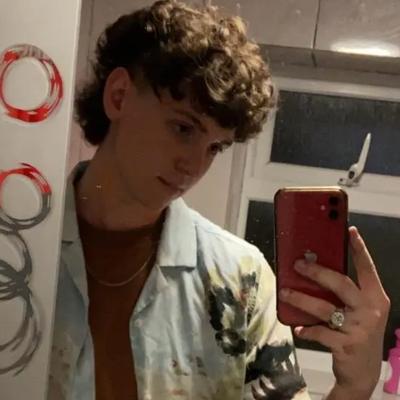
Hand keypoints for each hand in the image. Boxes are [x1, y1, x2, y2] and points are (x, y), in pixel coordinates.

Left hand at [279, 226, 389, 397]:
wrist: (363, 373)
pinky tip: (297, 328)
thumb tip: (314, 269)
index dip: (359, 249)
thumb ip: (343, 293)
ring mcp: (360, 328)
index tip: (349, 231)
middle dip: (317, 272)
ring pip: (324, 308)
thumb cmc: (357, 332)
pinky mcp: (346, 344)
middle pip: (340, 283)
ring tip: (284, 292)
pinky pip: (320, 332)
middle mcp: (371, 310)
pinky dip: (306, 330)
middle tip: (298, 263)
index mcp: (375, 297)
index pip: (367, 269)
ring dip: (300, 299)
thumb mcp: (358, 310)